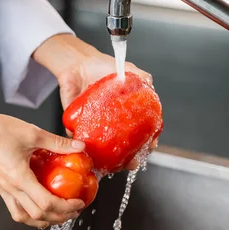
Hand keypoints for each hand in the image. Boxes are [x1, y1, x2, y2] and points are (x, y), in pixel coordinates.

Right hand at [0, 93, 84, 227]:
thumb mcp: (32, 133)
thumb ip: (57, 142)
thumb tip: (79, 147)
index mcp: (19, 178)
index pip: (45, 204)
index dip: (65, 207)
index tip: (78, 203)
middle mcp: (9, 188)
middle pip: (36, 216)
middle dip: (58, 217)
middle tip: (73, 211)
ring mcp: (2, 189)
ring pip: (23, 217)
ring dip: (42, 219)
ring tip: (57, 213)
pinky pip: (14, 208)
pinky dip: (29, 212)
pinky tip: (37, 203)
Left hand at [33, 34, 154, 167]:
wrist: (77, 63)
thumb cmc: (102, 66)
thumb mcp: (125, 69)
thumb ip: (140, 76)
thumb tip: (149, 84)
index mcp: (128, 113)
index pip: (142, 131)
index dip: (148, 140)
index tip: (151, 145)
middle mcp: (114, 123)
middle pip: (126, 146)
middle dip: (132, 157)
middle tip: (133, 161)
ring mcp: (97, 127)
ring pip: (105, 150)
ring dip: (111, 161)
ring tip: (115, 165)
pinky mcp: (78, 126)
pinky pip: (81, 142)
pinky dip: (84, 150)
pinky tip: (89, 154)